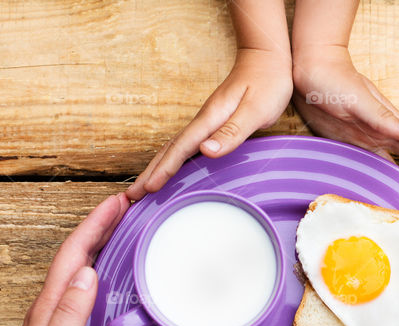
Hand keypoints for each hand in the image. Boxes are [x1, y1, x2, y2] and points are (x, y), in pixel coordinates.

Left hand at [0, 193, 129, 325]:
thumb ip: (70, 315)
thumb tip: (88, 273)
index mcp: (50, 308)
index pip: (74, 255)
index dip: (96, 225)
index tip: (119, 202)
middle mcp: (51, 307)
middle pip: (77, 255)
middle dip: (101, 225)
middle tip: (129, 205)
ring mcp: (57, 319)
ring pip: (81, 269)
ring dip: (101, 244)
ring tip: (124, 228)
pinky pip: (84, 290)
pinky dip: (101, 270)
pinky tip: (113, 274)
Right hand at [127, 48, 292, 198]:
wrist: (266, 56)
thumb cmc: (267, 82)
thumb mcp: (255, 110)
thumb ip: (231, 133)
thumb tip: (205, 151)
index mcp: (210, 119)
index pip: (180, 148)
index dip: (164, 170)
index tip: (149, 189)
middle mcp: (203, 120)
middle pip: (169, 149)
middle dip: (150, 172)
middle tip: (131, 195)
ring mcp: (206, 121)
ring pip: (175, 148)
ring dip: (157, 167)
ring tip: (143, 187)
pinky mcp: (212, 123)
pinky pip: (186, 146)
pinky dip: (173, 159)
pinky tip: (171, 169)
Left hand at [292, 45, 398, 194]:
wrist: (310, 71)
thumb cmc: (334, 80)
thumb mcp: (359, 99)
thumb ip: (382, 117)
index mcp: (390, 120)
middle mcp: (383, 131)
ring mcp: (368, 139)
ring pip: (398, 163)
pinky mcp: (352, 144)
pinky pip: (373, 165)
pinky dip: (384, 178)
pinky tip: (389, 188)